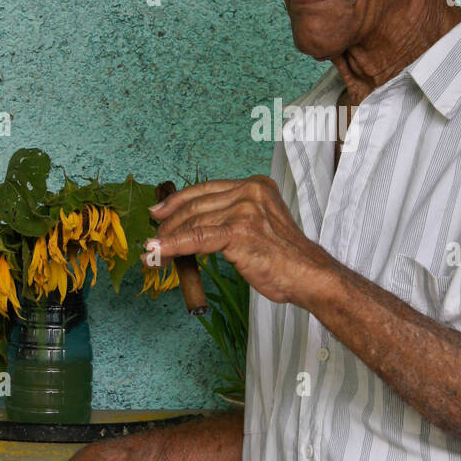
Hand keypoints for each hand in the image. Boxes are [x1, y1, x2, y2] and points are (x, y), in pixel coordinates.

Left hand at [146, 176, 332, 304]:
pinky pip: (196, 239)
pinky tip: (158, 252)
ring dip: (167, 238)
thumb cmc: (284, 257)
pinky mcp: (239, 232)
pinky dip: (173, 246)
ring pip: (193, 222)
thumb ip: (231, 216)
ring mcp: (245, 210)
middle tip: (153, 238)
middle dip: (169, 223)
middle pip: (196, 204)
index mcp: (256, 185)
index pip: (206, 188)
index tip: (159, 211)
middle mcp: (250, 192)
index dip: (178, 200)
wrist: (308, 275)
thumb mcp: (259, 224)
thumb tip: (194, 225)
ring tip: (152, 253)